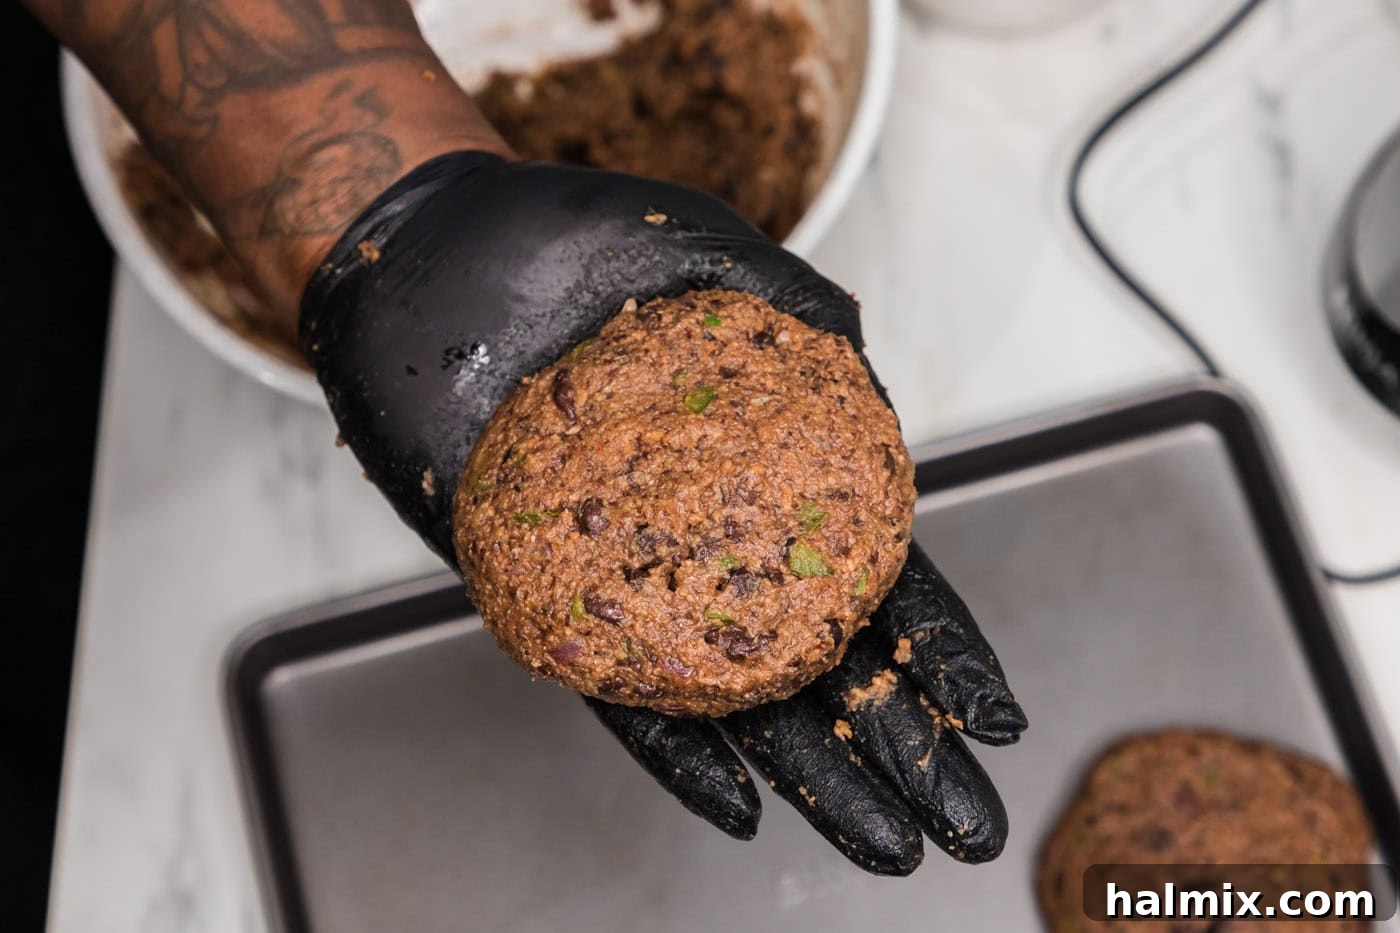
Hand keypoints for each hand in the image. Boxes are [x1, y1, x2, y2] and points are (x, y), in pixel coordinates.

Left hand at [301, 151, 1026, 874]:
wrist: (428, 261)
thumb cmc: (564, 245)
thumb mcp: (706, 259)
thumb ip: (792, 308)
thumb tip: (859, 343)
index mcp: (775, 476)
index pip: (881, 576)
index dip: (941, 652)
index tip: (994, 720)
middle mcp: (718, 543)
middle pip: (830, 660)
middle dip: (906, 749)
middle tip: (970, 826)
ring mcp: (641, 578)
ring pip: (742, 697)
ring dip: (814, 778)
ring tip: (886, 846)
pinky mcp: (552, 595)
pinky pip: (619, 693)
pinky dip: (677, 754)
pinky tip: (738, 807)